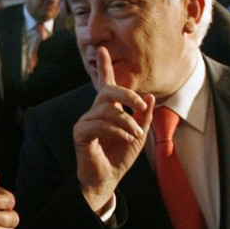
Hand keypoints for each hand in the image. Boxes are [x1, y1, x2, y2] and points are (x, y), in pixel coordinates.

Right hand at [73, 47, 153, 213]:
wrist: (108, 179)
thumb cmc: (120, 157)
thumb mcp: (138, 135)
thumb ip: (143, 116)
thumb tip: (148, 95)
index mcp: (107, 110)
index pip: (105, 84)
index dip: (105, 66)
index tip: (102, 49)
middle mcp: (94, 112)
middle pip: (107, 91)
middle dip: (126, 94)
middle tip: (141, 105)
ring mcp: (86, 121)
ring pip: (107, 109)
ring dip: (127, 121)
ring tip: (136, 134)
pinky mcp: (80, 133)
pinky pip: (100, 124)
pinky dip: (117, 130)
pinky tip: (126, 138)